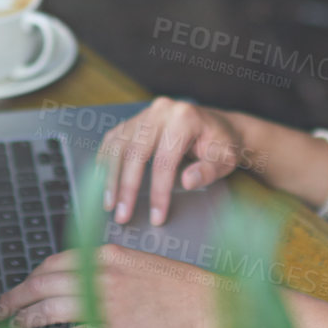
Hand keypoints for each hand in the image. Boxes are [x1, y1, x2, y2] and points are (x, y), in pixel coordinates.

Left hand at [0, 245, 225, 327]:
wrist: (208, 305)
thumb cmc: (182, 287)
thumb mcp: (141, 263)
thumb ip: (109, 268)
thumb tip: (81, 280)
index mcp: (108, 255)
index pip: (55, 262)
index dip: (32, 277)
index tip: (23, 288)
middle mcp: (101, 274)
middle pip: (43, 283)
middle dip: (16, 297)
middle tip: (0, 309)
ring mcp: (106, 303)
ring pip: (49, 309)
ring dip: (25, 320)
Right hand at [97, 97, 249, 227]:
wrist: (218, 126)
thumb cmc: (222, 145)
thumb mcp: (225, 159)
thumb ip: (208, 171)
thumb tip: (187, 181)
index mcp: (185, 118)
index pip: (165, 160)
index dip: (159, 191)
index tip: (156, 217)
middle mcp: (162, 111)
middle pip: (135, 151)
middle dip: (126, 187)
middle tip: (122, 215)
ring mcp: (146, 112)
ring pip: (118, 144)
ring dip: (110, 176)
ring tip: (108, 204)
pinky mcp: (136, 119)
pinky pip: (113, 138)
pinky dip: (105, 160)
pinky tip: (102, 180)